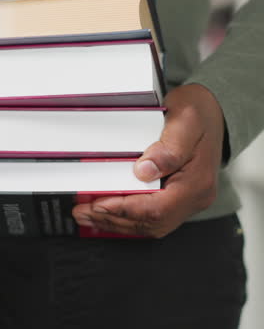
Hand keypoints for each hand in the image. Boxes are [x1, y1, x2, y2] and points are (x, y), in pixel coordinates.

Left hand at [72, 84, 224, 237]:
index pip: (158, 208)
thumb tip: (144, 172)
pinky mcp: (180, 196)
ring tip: (89, 215)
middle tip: (84, 212)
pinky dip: (129, 216)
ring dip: (118, 221)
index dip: (125, 209)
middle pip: (152, 222)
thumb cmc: (199, 112)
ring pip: (151, 223)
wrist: (213, 110)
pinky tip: (109, 213)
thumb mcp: (185, 120)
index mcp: (197, 181)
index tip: (98, 204)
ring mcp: (188, 199)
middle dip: (115, 218)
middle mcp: (195, 196)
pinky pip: (153, 215)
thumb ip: (168, 148)